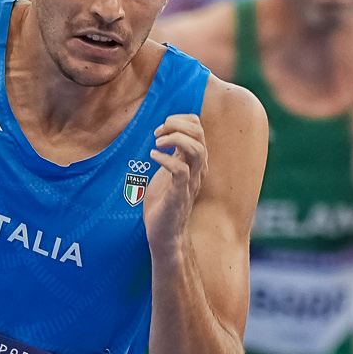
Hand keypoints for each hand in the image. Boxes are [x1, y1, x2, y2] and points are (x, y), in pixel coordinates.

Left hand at [142, 111, 208, 258]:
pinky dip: (166, 159)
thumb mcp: (168, 171)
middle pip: (199, 133)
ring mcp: (190, 181)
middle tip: (157, 132)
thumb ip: (172, 153)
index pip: (198, 127)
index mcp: (194, 161)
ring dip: (175, 140)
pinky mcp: (179, 194)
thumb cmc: (164, 202)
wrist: (164, 234)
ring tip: (157, 142)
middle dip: (177, 125)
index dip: (180, 120)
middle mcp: (197, 169)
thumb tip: (164, 132)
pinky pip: (180, 171)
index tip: (161, 128)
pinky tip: (153, 156)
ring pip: (196, 150)